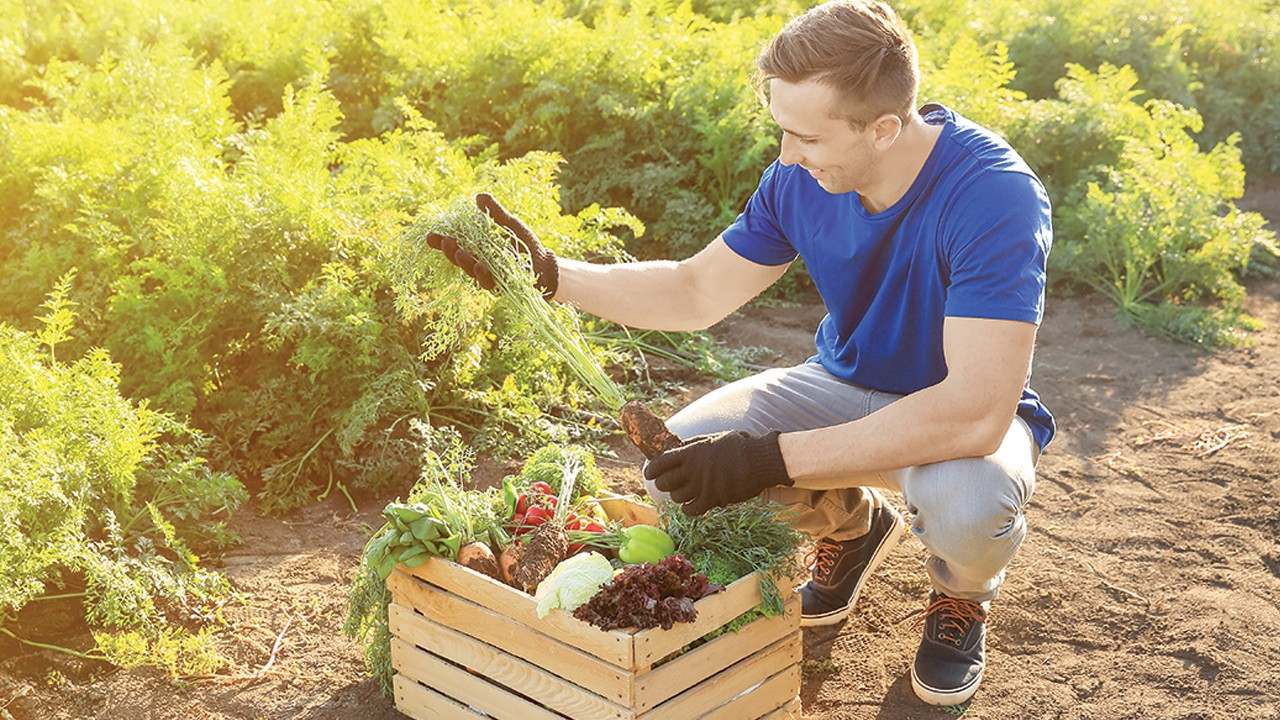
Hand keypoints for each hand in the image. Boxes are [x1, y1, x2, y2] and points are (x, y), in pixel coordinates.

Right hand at [425, 193, 558, 298]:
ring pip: (472, 272)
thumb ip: (495, 213)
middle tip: (444, 241)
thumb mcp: (510, 225)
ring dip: (465, 263)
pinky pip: (490, 282)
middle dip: (450, 252)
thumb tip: (479, 196)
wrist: (546, 265)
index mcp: (478, 249)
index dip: (442, 243)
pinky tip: (481, 266)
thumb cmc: (527, 245)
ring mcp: (490, 276)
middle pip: (460, 259)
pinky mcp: (501, 287)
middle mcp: (480, 264)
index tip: (430, 236)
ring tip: (459, 253)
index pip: (456, 245)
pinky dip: (484, 275)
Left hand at [643, 430, 792, 515]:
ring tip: (686, 492)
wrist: (760, 460)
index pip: (660, 462)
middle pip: (664, 482)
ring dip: (679, 496)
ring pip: (676, 497)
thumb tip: (677, 447)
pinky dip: (688, 509)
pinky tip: (692, 506)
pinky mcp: (712, 499)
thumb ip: (693, 445)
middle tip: (669, 483)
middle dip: (664, 484)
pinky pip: (690, 510)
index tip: (650, 473)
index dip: (652, 469)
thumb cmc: (740, 446)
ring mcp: (702, 486)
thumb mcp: (713, 438)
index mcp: (691, 451)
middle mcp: (693, 469)